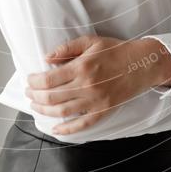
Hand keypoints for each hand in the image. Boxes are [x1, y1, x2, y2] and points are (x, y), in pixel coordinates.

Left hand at [25, 34, 155, 134]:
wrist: (142, 64)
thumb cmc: (116, 50)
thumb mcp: (91, 41)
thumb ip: (67, 48)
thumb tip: (46, 57)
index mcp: (82, 67)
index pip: (49, 80)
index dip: (34, 82)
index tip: (29, 80)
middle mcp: (86, 87)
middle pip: (51, 97)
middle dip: (35, 96)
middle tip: (28, 93)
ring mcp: (95, 102)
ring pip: (62, 112)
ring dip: (44, 111)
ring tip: (36, 105)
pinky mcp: (103, 112)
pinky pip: (82, 125)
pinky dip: (66, 130)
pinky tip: (55, 129)